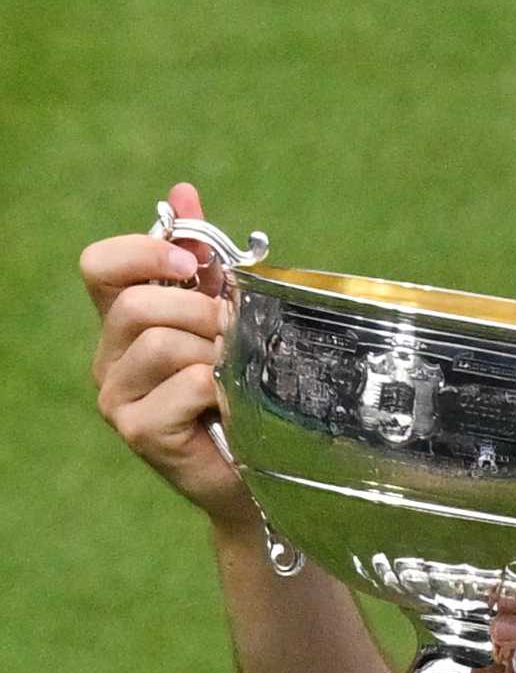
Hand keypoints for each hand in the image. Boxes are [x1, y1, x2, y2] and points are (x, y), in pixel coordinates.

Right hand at [82, 183, 261, 529]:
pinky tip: (234, 409)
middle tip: (234, 337)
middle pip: (137, 303)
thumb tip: (182, 190)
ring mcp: (117, 397)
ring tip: (236, 377)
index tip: (191, 265)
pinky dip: (223, 389)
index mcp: (124, 324)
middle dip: (200, 311)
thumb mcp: (227, 321)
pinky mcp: (138, 431)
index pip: (100, 267)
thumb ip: (203, 262)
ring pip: (162, 342)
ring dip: (215, 352)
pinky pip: (187, 383)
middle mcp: (110, 358)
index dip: (142, 252)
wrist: (259, 481)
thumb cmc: (245, 398)